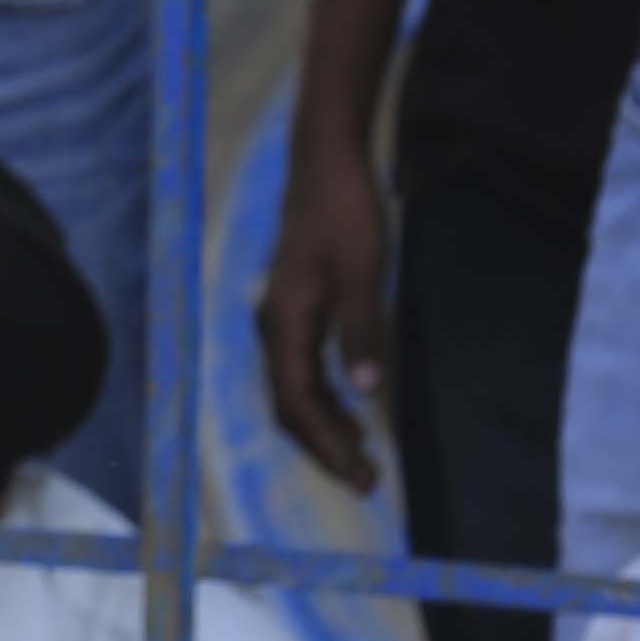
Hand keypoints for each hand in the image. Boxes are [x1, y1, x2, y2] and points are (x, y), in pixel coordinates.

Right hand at [255, 132, 393, 489]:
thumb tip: (365, 390)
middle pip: (288, 403)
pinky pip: (300, 369)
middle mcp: (273, 324)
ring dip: (323, 425)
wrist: (325, 161)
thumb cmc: (345, 212)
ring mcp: (280, 316)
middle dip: (324, 445)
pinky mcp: (295, 307)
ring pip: (292, 388)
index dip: (326, 443)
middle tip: (367, 479)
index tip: (360, 475)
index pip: (296, 401)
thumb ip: (362, 330)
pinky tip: (350, 407)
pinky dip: (322, 399)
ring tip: (362, 454)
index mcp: (284, 320)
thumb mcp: (363, 270)